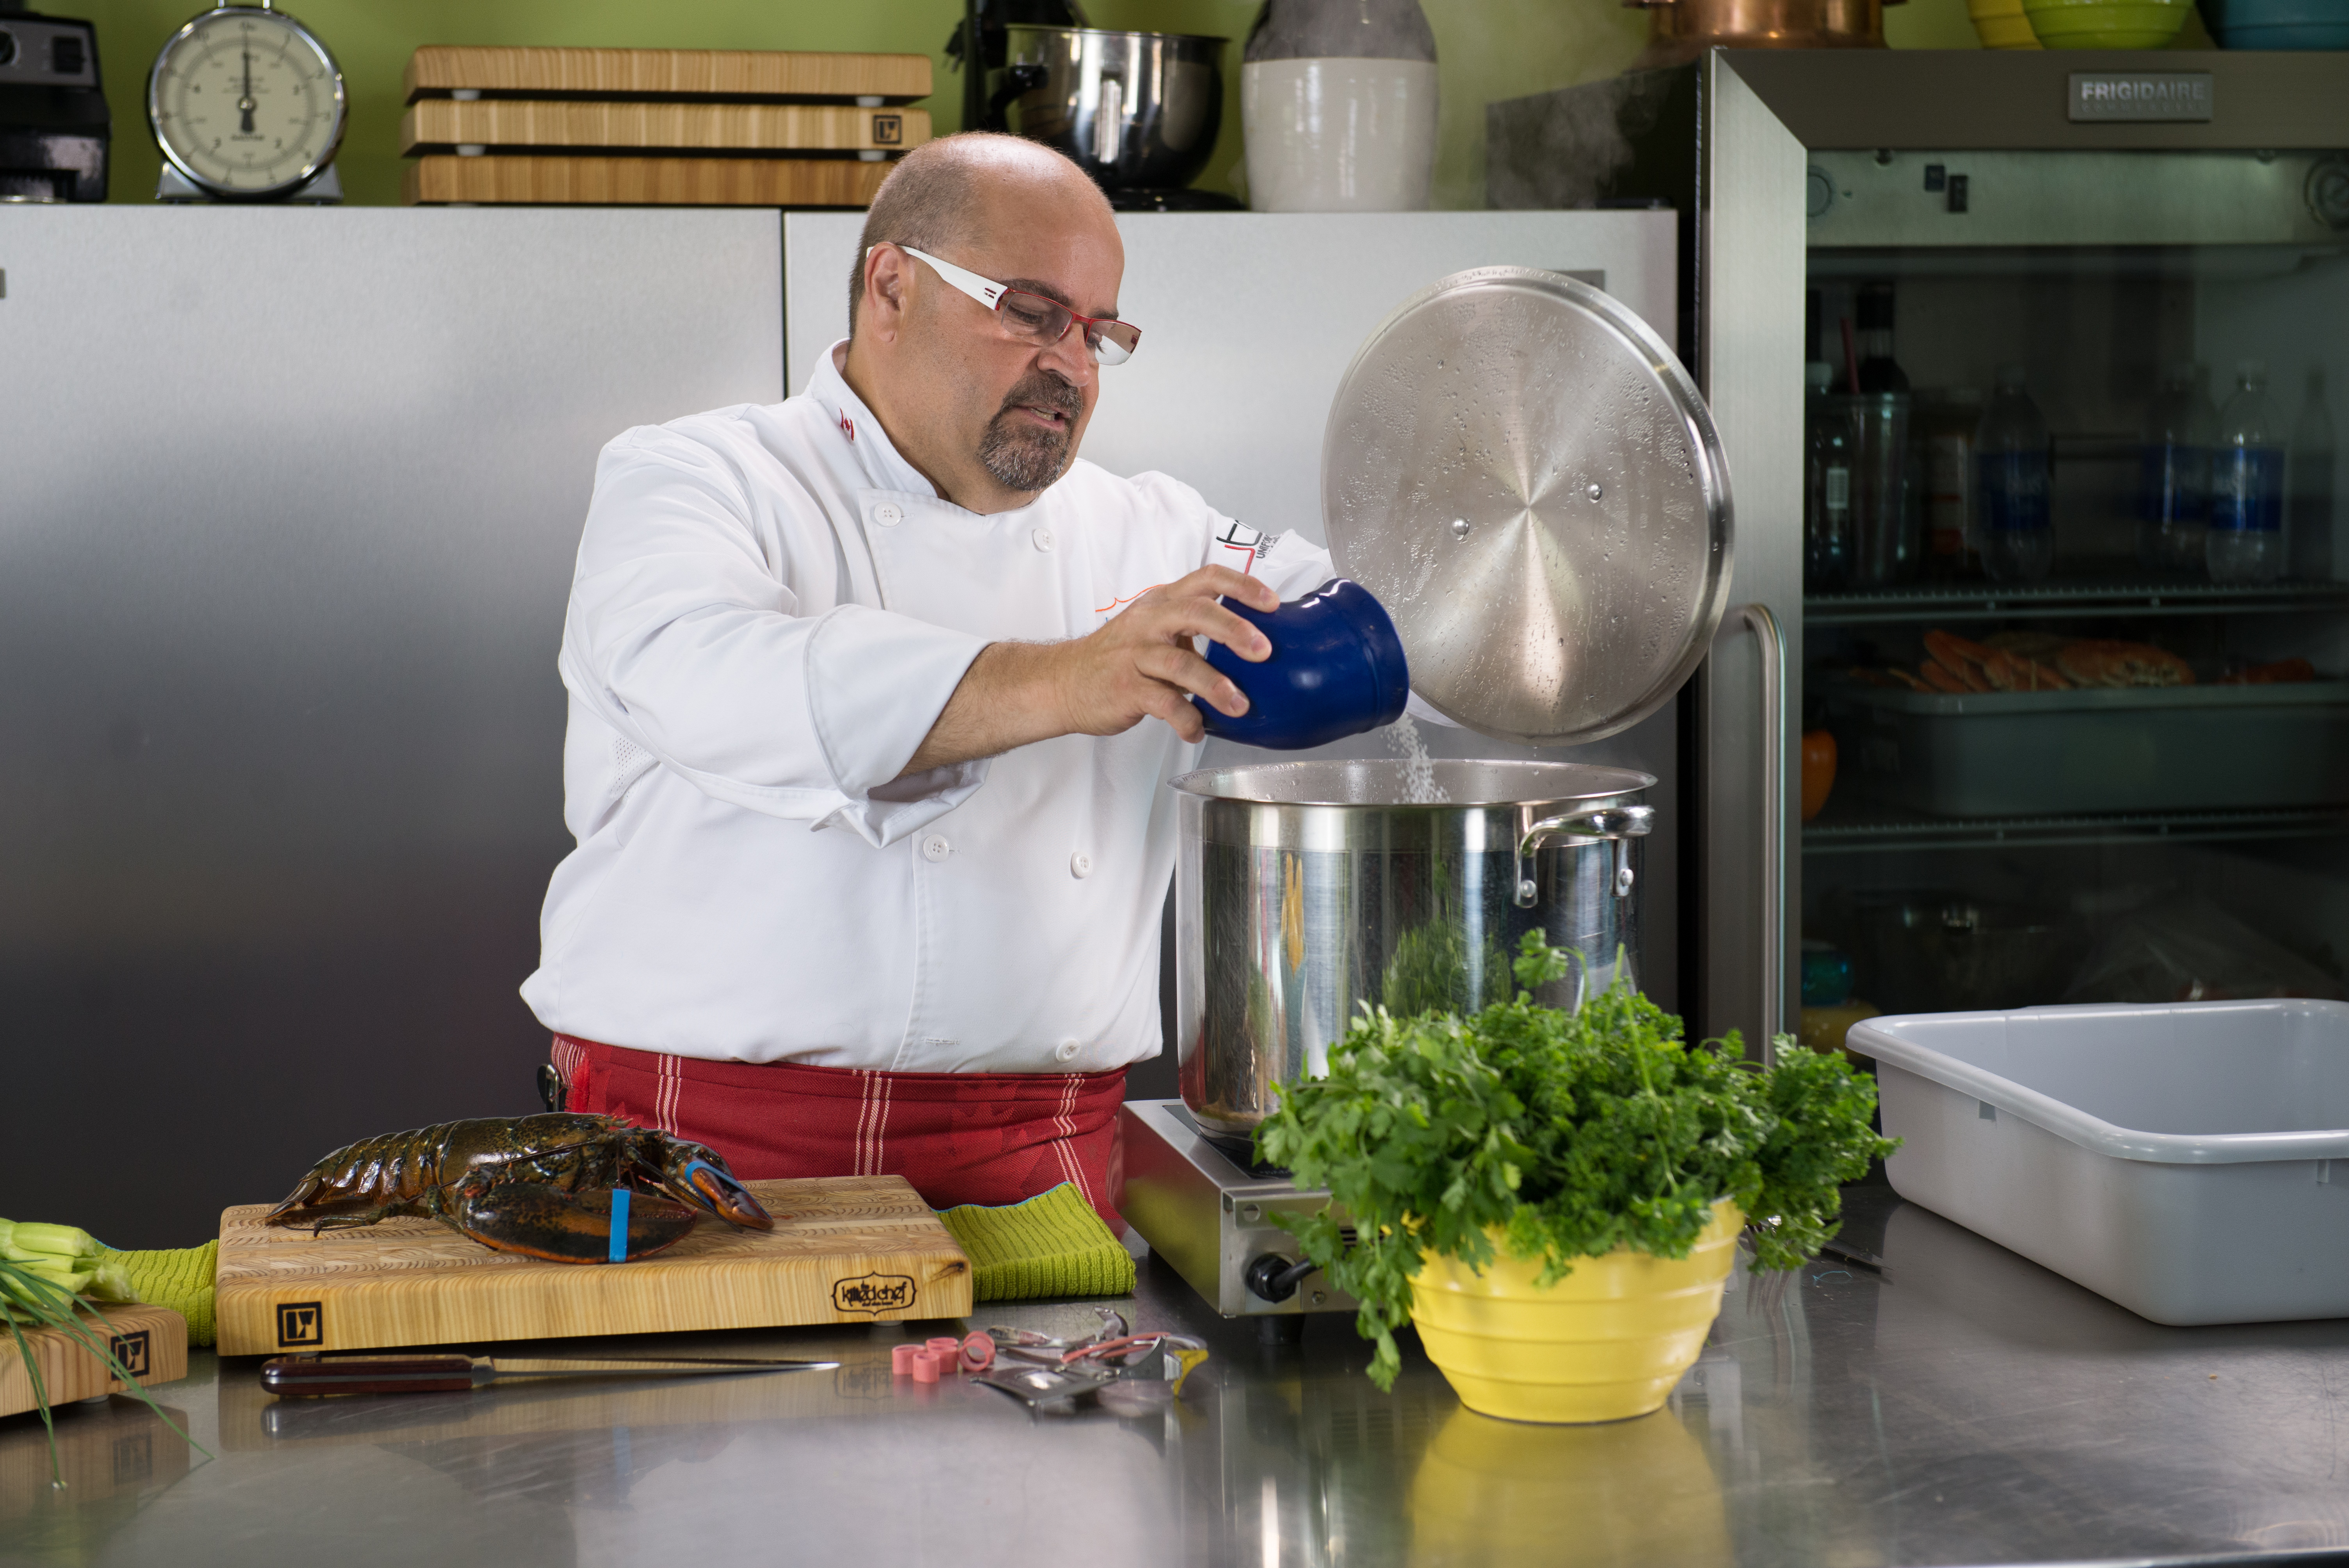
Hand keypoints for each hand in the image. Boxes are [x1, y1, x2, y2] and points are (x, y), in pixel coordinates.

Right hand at [1046, 565, 1277, 742]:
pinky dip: (1186, 720)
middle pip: (1197, 612)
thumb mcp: (1154, 629)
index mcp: (1162, 603)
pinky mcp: (1126, 688)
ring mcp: (1135, 655)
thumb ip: (1194, 629)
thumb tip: (1249, 642)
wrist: (1062, 682)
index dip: (1242, 586)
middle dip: (1235, 630)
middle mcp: (1149, 622)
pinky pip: (1163, 703)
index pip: (1206, 579)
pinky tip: (1197, 730)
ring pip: (1180, 662)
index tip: (1272, 602)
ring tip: (1239, 705)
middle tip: (1263, 651)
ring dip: (1215, 686)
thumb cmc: (1116, 658)